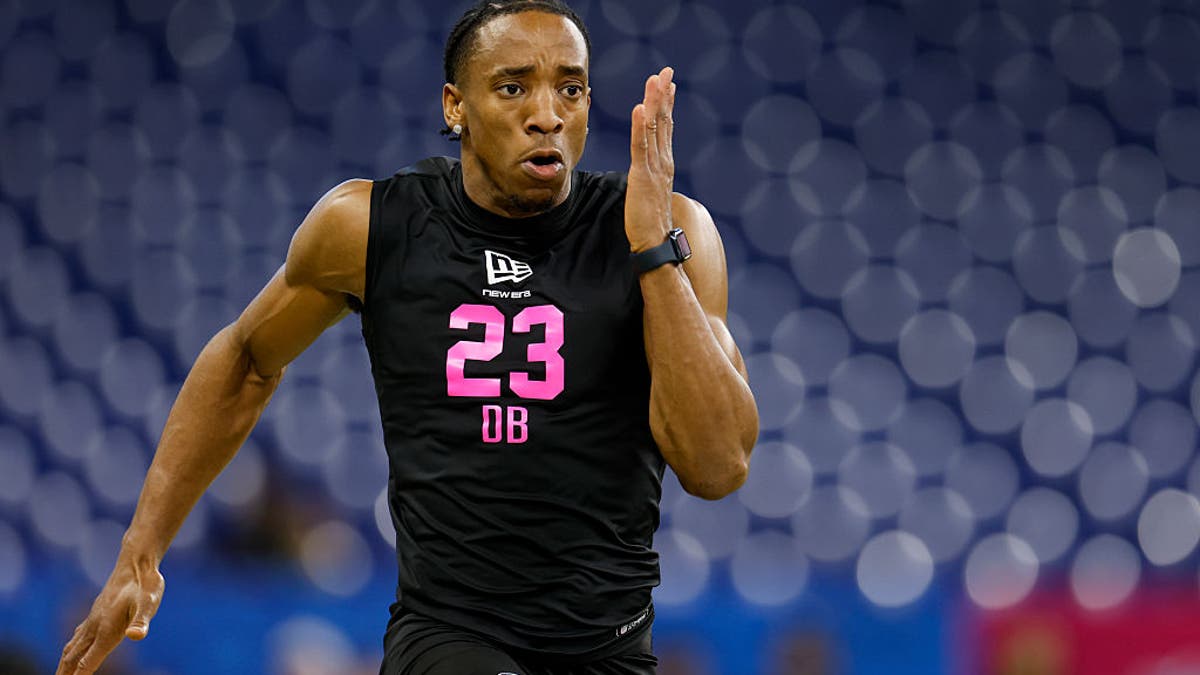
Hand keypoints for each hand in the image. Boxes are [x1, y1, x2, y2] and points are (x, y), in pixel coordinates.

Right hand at [56, 554, 163, 674]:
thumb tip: (136, 636)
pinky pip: (77, 636)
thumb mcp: (149, 602)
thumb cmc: (146, 584)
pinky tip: (72, 650)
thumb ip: (142, 621)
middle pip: (72, 658)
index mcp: (105, 630)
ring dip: (63, 664)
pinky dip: (71, 649)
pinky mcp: (96, 613)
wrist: (136, 563)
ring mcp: (93, 619)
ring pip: (72, 647)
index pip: (86, 662)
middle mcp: (94, 627)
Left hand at [626, 66, 676, 252]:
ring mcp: (654, 168)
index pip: (665, 128)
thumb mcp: (651, 193)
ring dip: (653, 102)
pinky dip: (639, 126)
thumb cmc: (650, 222)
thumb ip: (652, 177)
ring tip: (654, 80)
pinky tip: (638, 108)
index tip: (667, 84)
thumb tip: (651, 170)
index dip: (666, 104)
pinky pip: (640, 146)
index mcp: (664, 164)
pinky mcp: (642, 176)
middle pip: (663, 122)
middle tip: (666, 71)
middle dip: (663, 95)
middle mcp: (663, 161)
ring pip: (653, 129)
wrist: (656, 242)